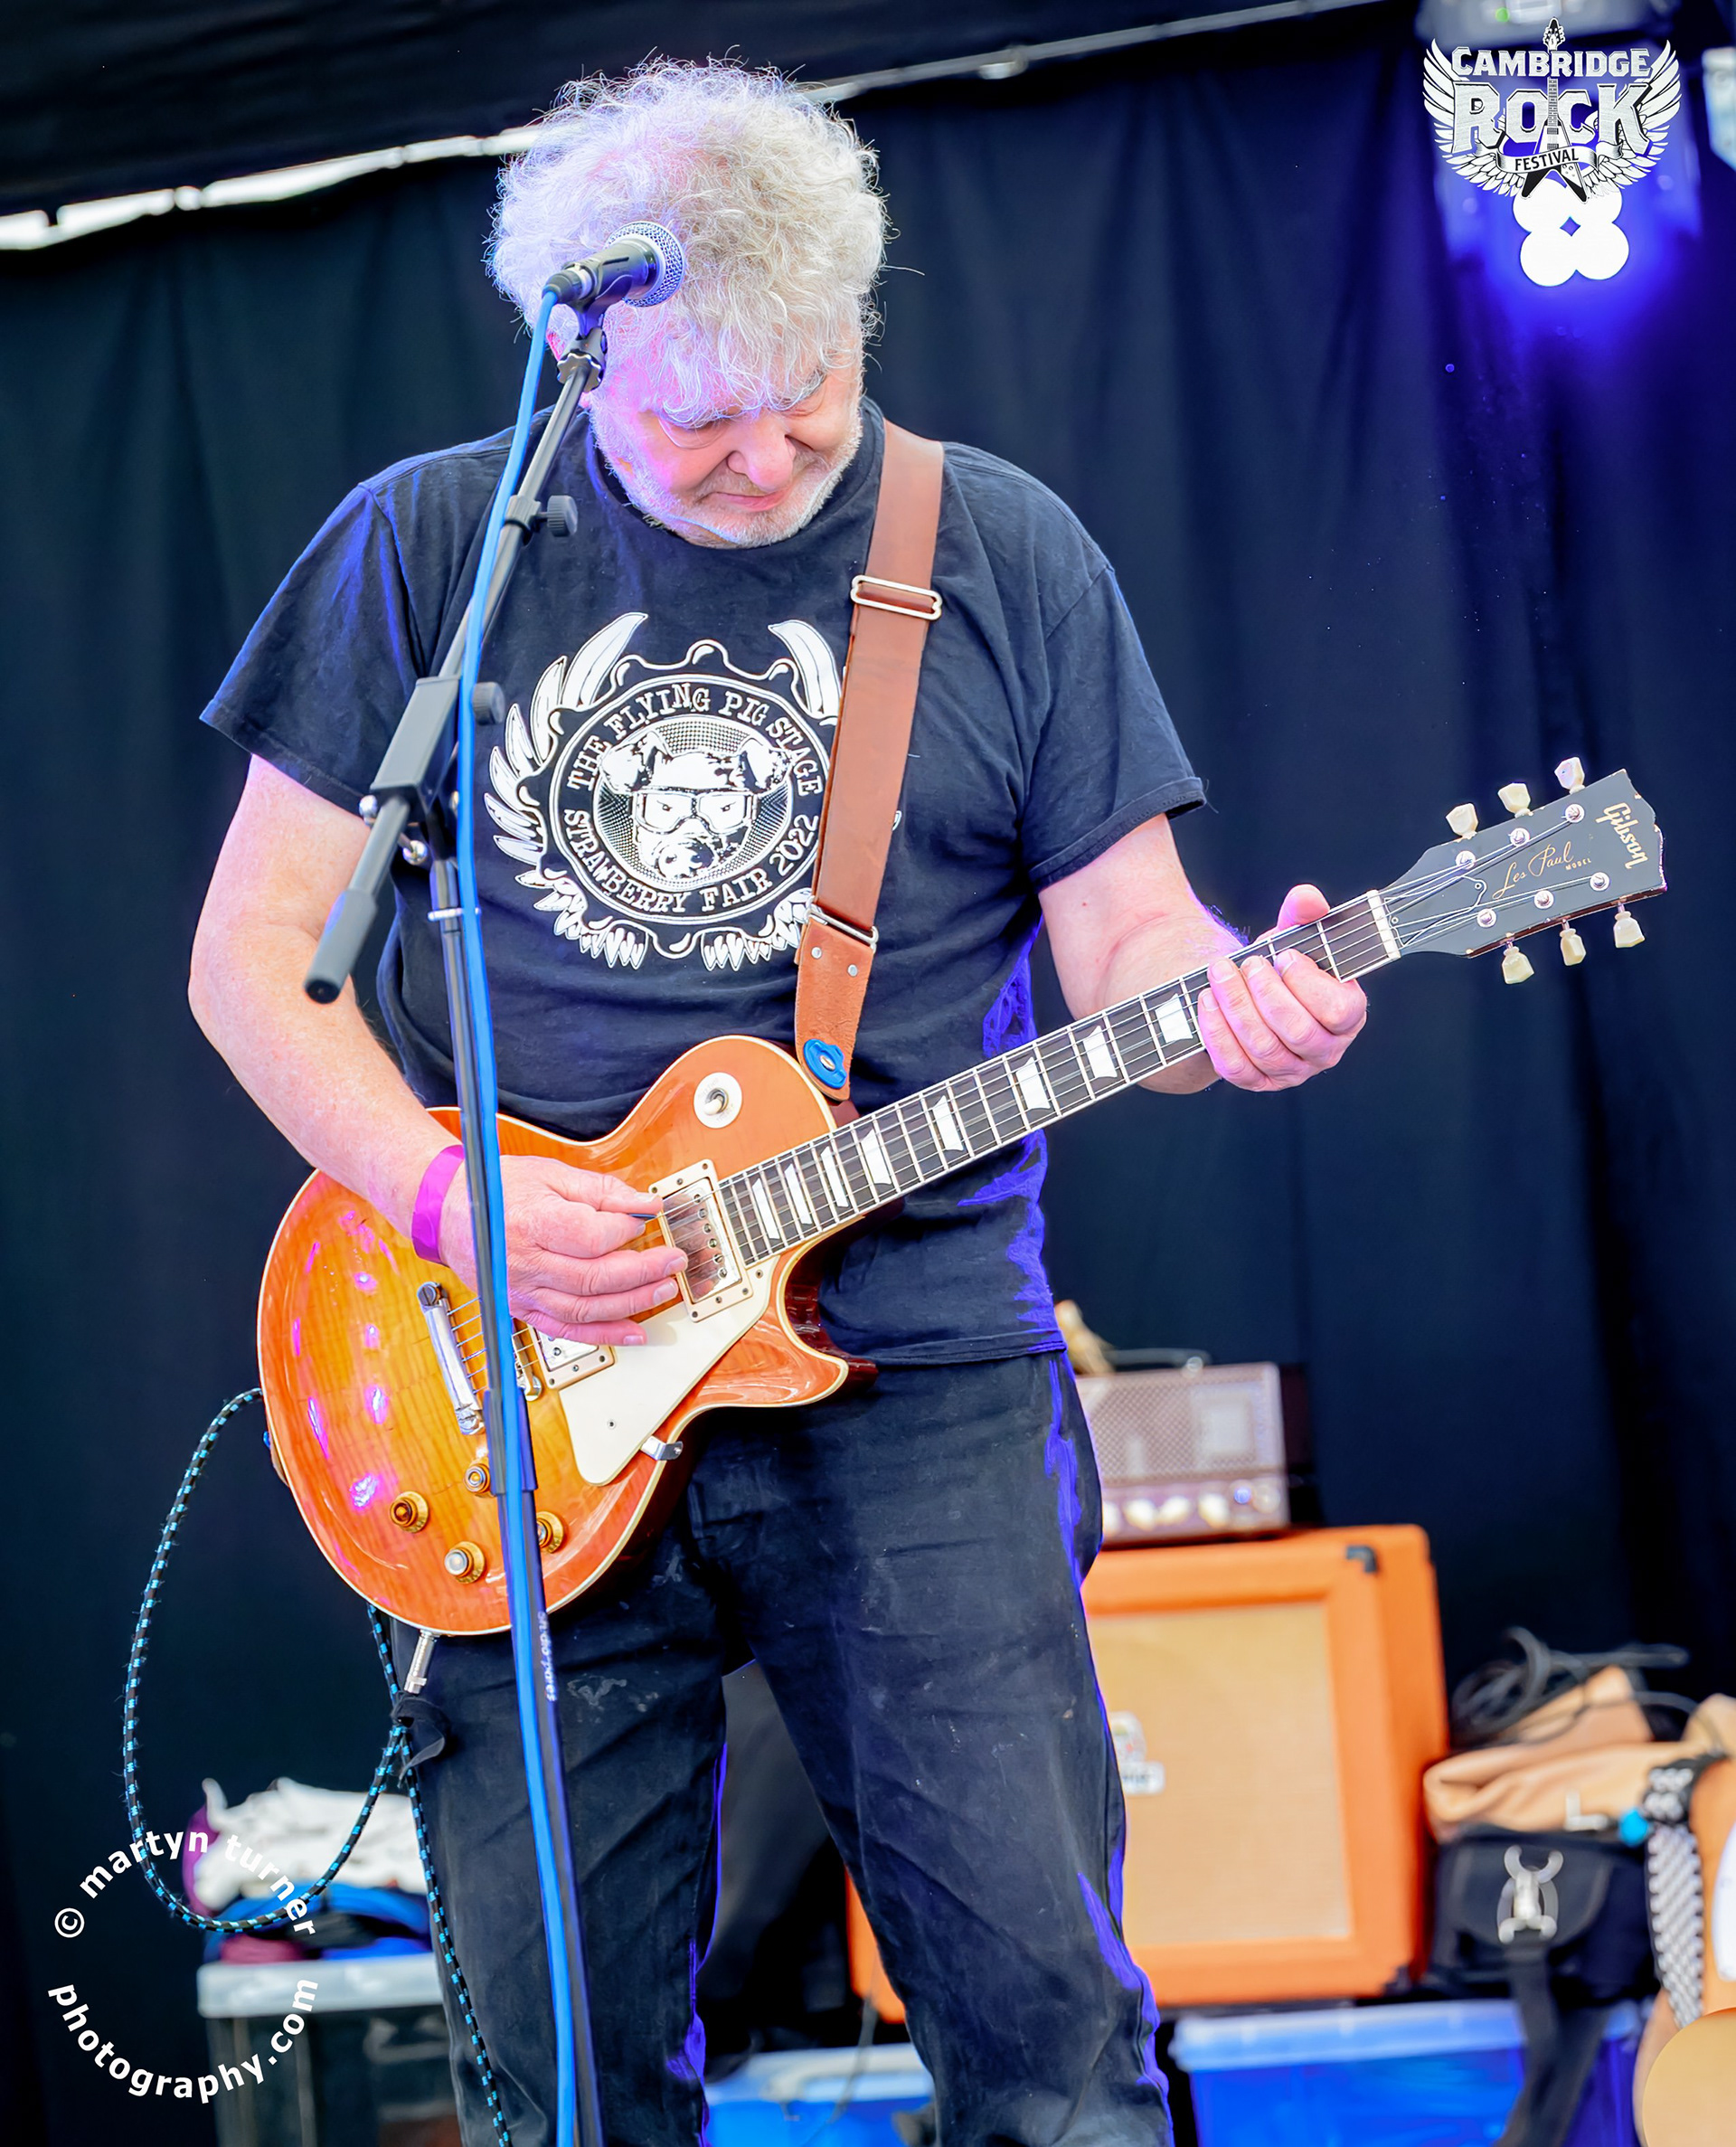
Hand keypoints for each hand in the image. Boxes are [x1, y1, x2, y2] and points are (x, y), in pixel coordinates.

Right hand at [435, 1153, 685, 1346]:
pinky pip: (567, 1331)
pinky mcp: (522, 1308)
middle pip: (595, 1277)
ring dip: (632, 1304)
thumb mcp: (550, 1173)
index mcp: (531, 1222)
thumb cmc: (495, 1188)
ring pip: (585, 1310)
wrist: (448, 1212)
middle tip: (673, 1261)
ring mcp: (522, 1291)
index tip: (644, 1219)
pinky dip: (603, 1335)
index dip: (626, 1230)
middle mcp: (525, 1263)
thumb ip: (600, 1190)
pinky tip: (633, 1332)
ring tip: (663, 1290)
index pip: (591, 1236)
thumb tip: (644, 1203)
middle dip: (643, 1271)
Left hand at [1198, 885, 1366, 1091]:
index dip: (1307, 983)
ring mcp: (1293, 1071)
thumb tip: (1306, 897)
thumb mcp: (1293, 937)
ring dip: (1236, 1007)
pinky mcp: (1259, 1082)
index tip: (1283, 956)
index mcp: (1348, 1015)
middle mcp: (1326, 1050)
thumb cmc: (1281, 967)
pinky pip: (1236, 1068)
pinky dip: (1217, 1033)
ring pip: (1264, 1049)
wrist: (1250, 995)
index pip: (1337, 1011)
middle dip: (1265, 993)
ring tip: (1220, 974)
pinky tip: (1208, 1002)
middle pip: (1297, 1031)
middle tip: (1247, 964)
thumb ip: (1304, 915)